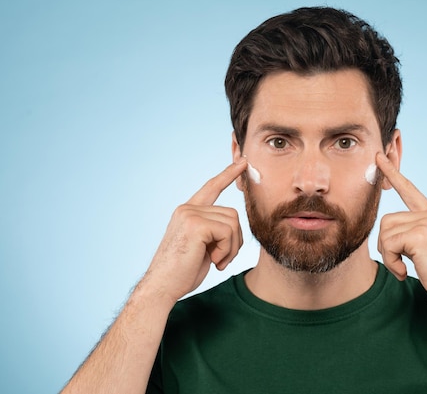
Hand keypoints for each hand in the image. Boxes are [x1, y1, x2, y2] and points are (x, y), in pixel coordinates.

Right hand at [142, 159, 247, 303]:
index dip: (228, 174)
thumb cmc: (182, 272)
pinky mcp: (195, 224)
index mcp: (187, 212)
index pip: (211, 187)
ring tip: (217, 261)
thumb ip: (214, 230)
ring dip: (231, 247)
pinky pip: (228, 231)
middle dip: (234, 240)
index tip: (242, 161)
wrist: (163, 287)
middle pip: (232, 214)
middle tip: (222, 259)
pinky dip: (227, 250)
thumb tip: (234, 224)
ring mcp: (190, 214)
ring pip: (232, 222)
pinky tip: (213, 261)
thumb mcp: (202, 246)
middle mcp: (187, 208)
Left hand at [375, 153, 426, 309]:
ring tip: (404, 268)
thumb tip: (386, 230)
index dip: (392, 173)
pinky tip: (404, 271)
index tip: (378, 157)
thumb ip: (411, 232)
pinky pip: (388, 245)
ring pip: (385, 233)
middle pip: (386, 220)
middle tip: (399, 262)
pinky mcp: (420, 236)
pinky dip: (391, 262)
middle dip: (385, 245)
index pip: (409, 189)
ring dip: (388, 256)